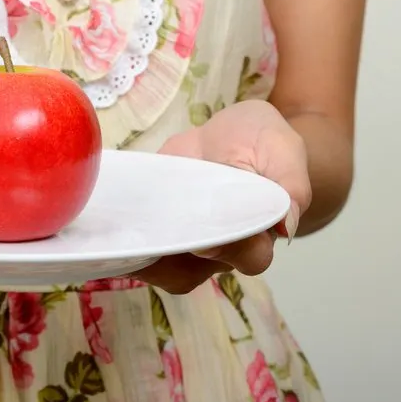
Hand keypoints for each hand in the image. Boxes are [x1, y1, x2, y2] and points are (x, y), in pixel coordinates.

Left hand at [132, 100, 311, 294]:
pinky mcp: (155, 221)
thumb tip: (286, 225)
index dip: (231, 249)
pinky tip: (110, 216)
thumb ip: (290, 186)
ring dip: (140, 247)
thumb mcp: (284, 151)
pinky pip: (136, 240)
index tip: (212, 234)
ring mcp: (183, 237)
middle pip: (194, 270)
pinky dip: (122, 232)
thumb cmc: (266, 145)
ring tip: (127, 226)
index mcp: (257, 235)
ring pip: (159, 263)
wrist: (237, 131)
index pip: (248, 256)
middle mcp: (218, 247)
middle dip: (174, 251)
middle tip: (162, 226)